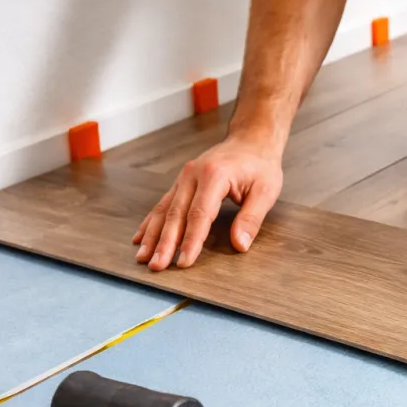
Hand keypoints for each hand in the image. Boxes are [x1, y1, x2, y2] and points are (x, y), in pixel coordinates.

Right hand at [133, 138, 283, 270]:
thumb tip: (240, 245)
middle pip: (175, 214)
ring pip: (164, 210)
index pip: (199, 215)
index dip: (191, 241)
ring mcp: (184, 178)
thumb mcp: (266, 191)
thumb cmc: (260, 165)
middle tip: (157, 267)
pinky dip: (151, 222)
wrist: (251, 140)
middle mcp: (192, 175)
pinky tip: (140, 238)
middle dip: (165, 243)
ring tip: (143, 258)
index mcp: (214, 176)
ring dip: (152, 236)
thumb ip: (251, 218)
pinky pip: (163, 204)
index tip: (184, 262)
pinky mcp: (181, 182)